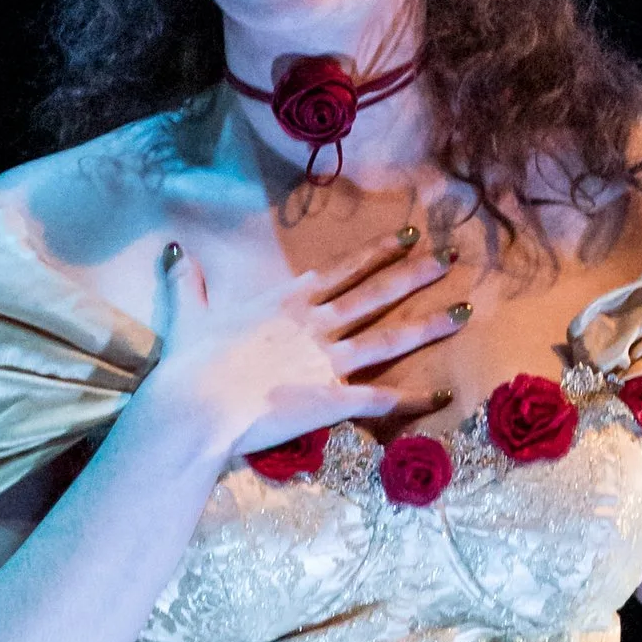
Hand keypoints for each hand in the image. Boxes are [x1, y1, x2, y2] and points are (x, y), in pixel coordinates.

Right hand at [142, 221, 467, 475]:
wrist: (197, 406)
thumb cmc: (191, 363)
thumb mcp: (191, 316)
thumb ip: (189, 283)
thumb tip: (176, 251)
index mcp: (288, 303)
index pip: (344, 270)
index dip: (378, 252)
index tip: (409, 235)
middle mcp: (317, 326)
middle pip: (377, 294)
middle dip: (416, 275)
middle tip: (451, 259)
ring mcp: (329, 362)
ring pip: (390, 338)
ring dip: (429, 325)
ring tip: (465, 312)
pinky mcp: (334, 399)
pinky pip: (381, 399)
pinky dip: (413, 398)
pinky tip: (441, 394)